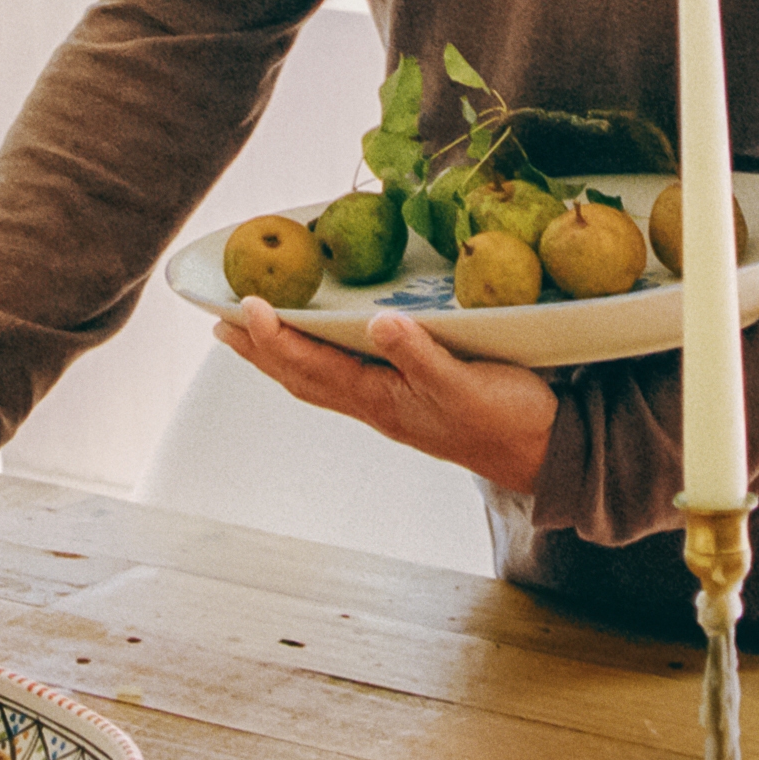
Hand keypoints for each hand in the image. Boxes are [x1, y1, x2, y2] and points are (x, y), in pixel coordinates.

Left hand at [215, 304, 558, 504]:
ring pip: (317, 378)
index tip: (243, 306)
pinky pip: (342, 376)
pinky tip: (318, 347)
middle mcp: (374, 404)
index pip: (312, 365)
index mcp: (380, 399)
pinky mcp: (405, 399)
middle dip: (258, 349)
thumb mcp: (465, 383)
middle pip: (300, 376)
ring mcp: (387, 404)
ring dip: (278, 355)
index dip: (274, 337)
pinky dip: (315, 358)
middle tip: (218, 321)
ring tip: (248, 333)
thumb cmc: (506, 418)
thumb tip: (379, 323)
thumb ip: (421, 354)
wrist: (541, 453)